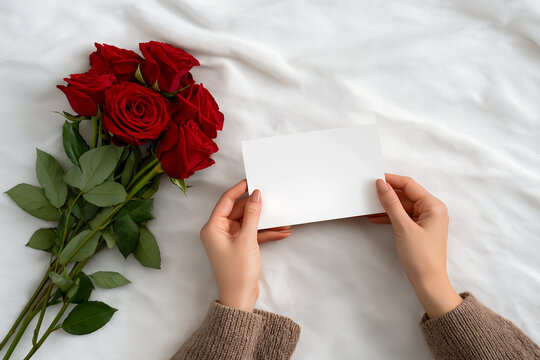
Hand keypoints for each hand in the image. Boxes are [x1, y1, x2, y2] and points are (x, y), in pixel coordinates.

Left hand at [200, 180, 291, 311]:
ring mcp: (229, 239)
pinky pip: (252, 234)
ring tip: (281, 216)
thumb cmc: (237, 271)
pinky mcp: (239, 247)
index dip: (239, 189)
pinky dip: (265, 233)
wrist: (240, 298)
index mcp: (213, 228)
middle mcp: (219, 231)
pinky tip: (282, 231)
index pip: (226, 201)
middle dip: (256, 207)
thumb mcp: (247, 239)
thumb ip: (252, 215)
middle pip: (238, 211)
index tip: (252, 181)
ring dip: (264, 221)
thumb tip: (256, 195)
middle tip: (270, 196)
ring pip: (248, 223)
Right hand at [368, 173, 461, 317]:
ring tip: (369, 206)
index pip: (409, 185)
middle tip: (368, 192)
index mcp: (433, 206)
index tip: (373, 179)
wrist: (428, 282)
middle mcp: (432, 210)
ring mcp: (426, 219)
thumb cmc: (421, 257)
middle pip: (406, 194)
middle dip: (387, 194)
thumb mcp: (403, 227)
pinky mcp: (420, 228)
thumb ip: (391, 203)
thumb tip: (381, 184)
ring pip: (403, 206)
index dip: (391, 180)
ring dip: (387, 206)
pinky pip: (403, 216)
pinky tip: (375, 218)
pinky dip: (390, 217)